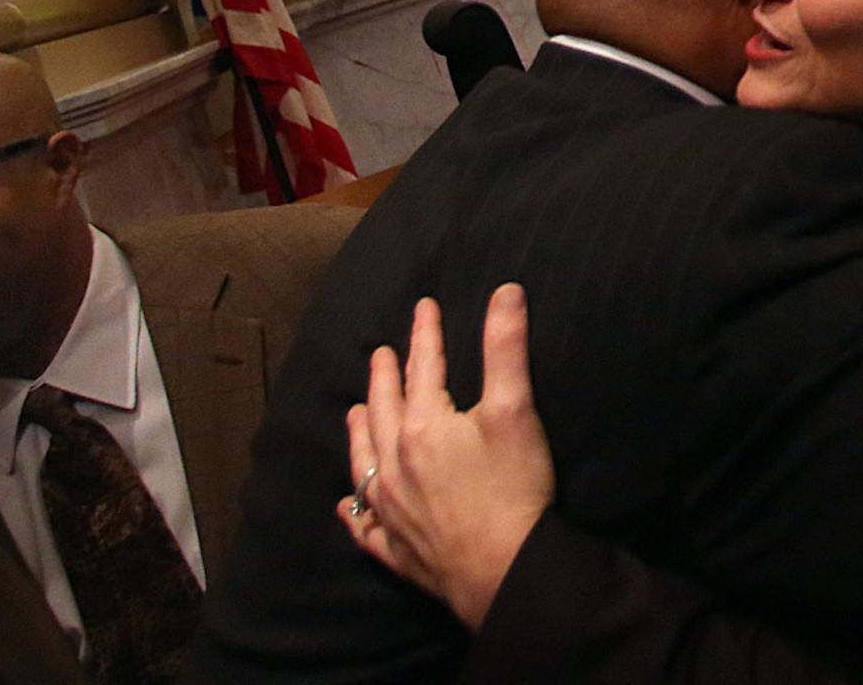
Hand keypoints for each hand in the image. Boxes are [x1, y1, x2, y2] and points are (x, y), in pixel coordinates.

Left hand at [336, 285, 556, 630]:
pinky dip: (354, 512)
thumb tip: (505, 291)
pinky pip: (364, 527)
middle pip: (384, 410)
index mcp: (423, 426)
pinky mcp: (395, 548)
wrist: (504, 571)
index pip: (423, 368)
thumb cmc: (513, 487)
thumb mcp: (515, 409)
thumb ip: (506, 348)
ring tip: (355, 412)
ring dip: (359, 433)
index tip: (423, 308)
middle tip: (381, 355)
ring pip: (364, 462)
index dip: (425, 334)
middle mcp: (394, 465)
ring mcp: (390, 510)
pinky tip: (346, 505)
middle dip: (384, 378)